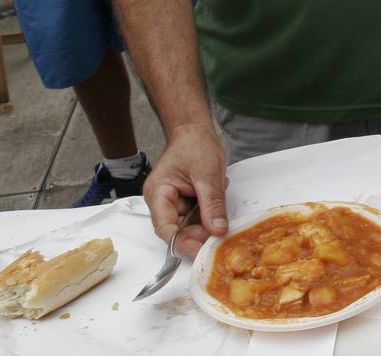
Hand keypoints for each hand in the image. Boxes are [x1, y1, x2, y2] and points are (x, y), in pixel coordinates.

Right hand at [144, 122, 228, 257]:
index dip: (183, 242)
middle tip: (220, 237)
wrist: (196, 131)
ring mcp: (174, 203)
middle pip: (177, 231)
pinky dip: (209, 215)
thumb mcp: (208, 175)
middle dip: (199, 235)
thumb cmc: (195, 145)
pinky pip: (197, 217)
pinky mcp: (186, 202)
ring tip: (221, 213)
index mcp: (159, 194)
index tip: (203, 250)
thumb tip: (218, 230)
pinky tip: (218, 202)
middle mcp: (163, 202)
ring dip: (206, 225)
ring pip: (189, 226)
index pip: (165, 228)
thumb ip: (212, 204)